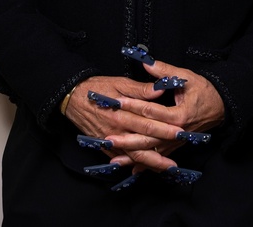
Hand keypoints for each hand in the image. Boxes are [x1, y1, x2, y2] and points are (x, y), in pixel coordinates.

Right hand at [63, 76, 178, 168]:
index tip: (180, 131)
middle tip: (180, 152)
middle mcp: (117, 129)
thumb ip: (140, 89)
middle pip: (142, 142)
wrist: (72, 97)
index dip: (164, 128)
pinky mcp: (104, 145)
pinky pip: (121, 158)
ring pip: (133, 155)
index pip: (147, 122)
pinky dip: (133, 164)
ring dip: (150, 162)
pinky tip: (146, 168)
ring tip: (167, 167)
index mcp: (122, 112)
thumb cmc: (96, 88)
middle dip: (162, 149)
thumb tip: (160, 90)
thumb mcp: (119, 83)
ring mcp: (110, 140)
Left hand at [109, 58, 225, 172]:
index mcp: (179, 114)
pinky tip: (131, 169)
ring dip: (133, 154)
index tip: (117, 103)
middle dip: (127, 136)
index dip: (133, 106)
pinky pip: (159, 157)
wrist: (221, 106)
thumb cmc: (204, 90)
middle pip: (148, 136)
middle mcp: (178, 132)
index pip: (152, 111)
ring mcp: (177, 142)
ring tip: (114, 157)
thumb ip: (164, 71)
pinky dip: (145, 164)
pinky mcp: (177, 146)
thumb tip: (146, 62)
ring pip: (152, 151)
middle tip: (108, 136)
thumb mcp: (186, 77)